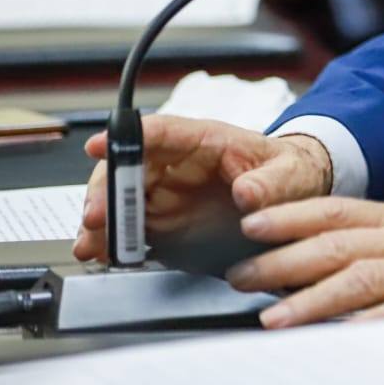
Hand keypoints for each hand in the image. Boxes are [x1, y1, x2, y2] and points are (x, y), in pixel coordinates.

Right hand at [73, 115, 333, 262]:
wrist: (294, 193)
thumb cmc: (290, 172)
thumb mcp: (291, 174)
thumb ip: (272, 183)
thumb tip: (248, 192)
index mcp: (206, 140)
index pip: (161, 131)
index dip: (126, 137)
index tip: (98, 145)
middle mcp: (178, 162)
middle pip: (128, 166)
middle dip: (104, 189)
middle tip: (94, 216)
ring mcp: (167, 190)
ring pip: (120, 197)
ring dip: (100, 219)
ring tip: (90, 244)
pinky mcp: (164, 218)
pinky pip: (130, 226)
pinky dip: (112, 239)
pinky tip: (101, 253)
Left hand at [224, 201, 383, 327]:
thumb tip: (341, 258)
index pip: (337, 210)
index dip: (291, 214)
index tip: (250, 220)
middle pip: (336, 245)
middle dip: (282, 259)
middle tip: (239, 273)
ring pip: (359, 278)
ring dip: (311, 299)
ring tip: (272, 318)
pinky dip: (372, 323)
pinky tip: (345, 335)